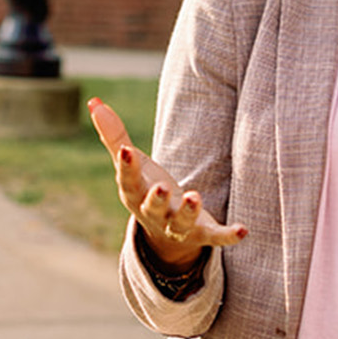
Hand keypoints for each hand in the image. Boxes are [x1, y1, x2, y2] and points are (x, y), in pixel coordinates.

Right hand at [87, 97, 245, 272]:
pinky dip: (227, 236)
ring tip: (195, 196)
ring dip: (189, 212)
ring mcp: (178, 226)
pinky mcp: (202, 234)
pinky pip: (215, 237)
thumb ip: (114, 135)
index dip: (126, 167)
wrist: (166, 234)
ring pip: (182, 223)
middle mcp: (154, 213)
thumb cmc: (146, 190)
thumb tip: (94, 101)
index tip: (127, 150)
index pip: (128, 181)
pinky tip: (243, 230)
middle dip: (157, 198)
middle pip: (153, 207)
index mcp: (134, 195)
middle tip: (161, 186)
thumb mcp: (131, 165)